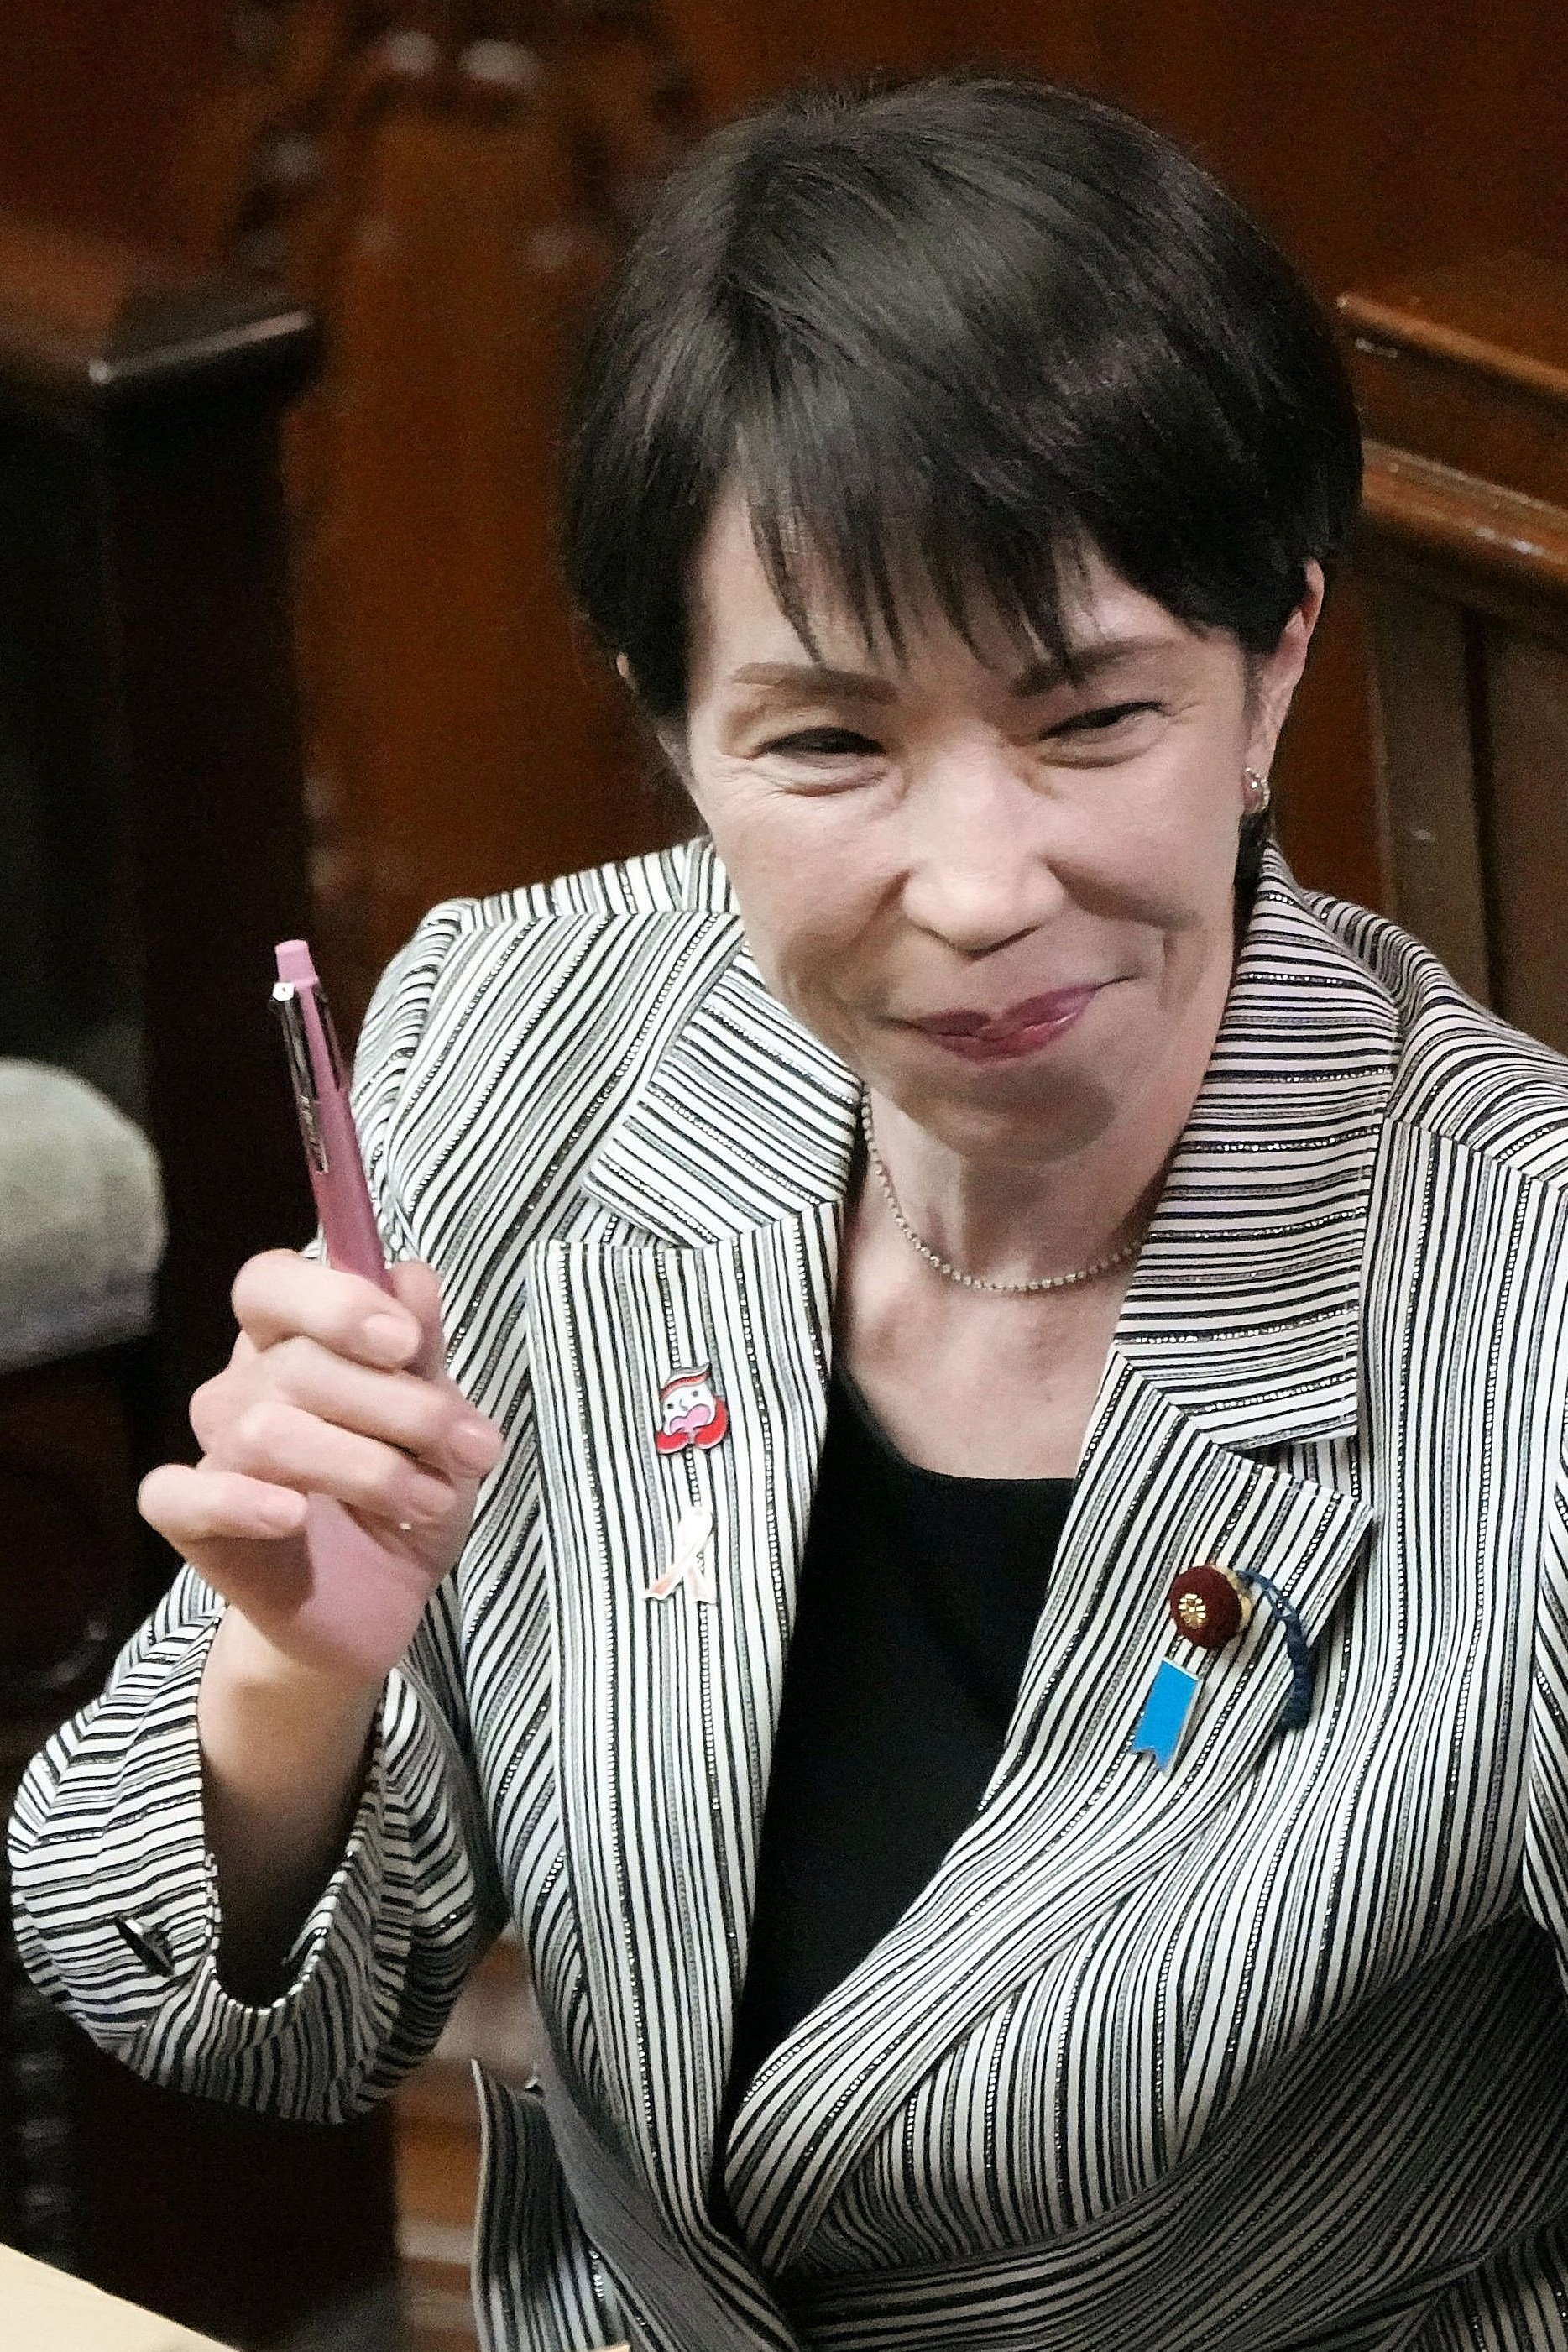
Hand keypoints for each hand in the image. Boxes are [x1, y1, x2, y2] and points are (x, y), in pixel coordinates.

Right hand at [138, 1251, 502, 1692]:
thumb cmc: (406, 1496)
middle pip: (295, 1364)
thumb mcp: (441, 1426)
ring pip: (265, 1431)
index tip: (406, 1343)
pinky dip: (236, 1501)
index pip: (271, 1281)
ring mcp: (214, 1451)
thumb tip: (412, 1276)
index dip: (335, 1302)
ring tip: (430, 1500)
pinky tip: (292, 1516)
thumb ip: (424, 1353)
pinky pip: (178, 1496)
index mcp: (294, 1341)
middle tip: (469, 1449)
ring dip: (367, 1467)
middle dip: (400, 1406)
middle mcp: (244, 1385)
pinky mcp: (191, 1523)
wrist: (379, 1605)